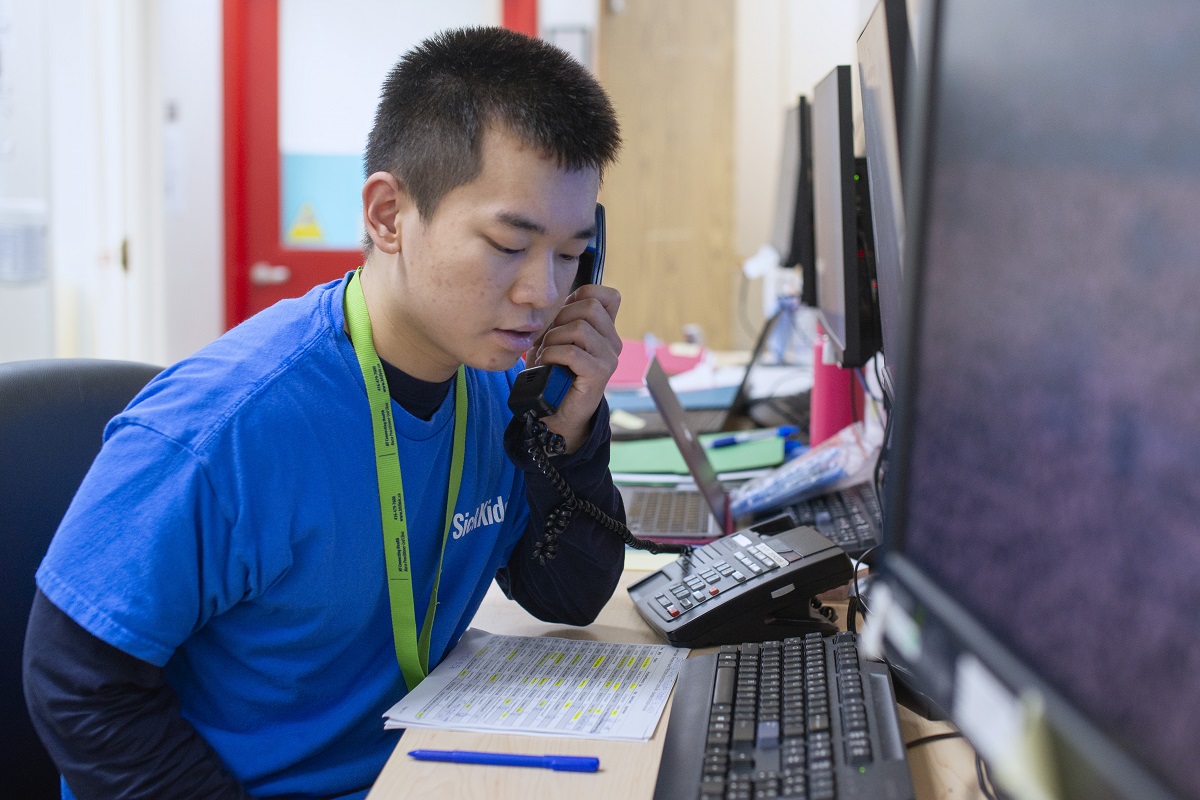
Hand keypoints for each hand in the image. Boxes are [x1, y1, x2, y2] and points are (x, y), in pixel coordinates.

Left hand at [529, 284, 621, 452]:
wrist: (556, 414)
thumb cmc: (552, 373)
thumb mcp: (555, 338)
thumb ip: (560, 318)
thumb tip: (549, 301)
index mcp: (605, 330)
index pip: (606, 295)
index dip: (582, 295)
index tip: (563, 313)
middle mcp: (612, 342)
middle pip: (590, 306)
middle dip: (561, 318)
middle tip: (548, 338)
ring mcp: (609, 358)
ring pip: (581, 328)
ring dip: (554, 338)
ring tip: (546, 353)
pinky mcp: (600, 374)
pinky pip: (573, 352)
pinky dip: (553, 354)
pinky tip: (547, 364)